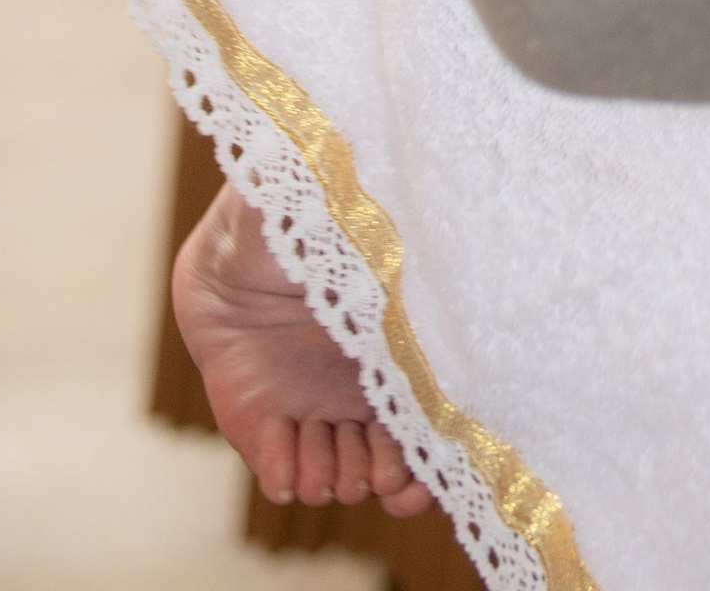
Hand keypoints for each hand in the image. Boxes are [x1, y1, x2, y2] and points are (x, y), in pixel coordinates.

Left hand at [173, 182, 434, 517]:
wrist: (233, 243)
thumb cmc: (315, 228)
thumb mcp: (375, 252)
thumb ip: (416, 275)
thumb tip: (476, 285)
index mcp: (395, 359)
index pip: (426, 433)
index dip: (429, 466)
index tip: (421, 464)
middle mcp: (356, 397)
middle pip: (384, 471)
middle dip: (382, 477)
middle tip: (377, 466)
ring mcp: (308, 414)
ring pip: (333, 482)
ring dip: (333, 478)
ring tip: (324, 447)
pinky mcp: (256, 426)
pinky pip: (279, 476)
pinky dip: (286, 473)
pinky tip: (284, 436)